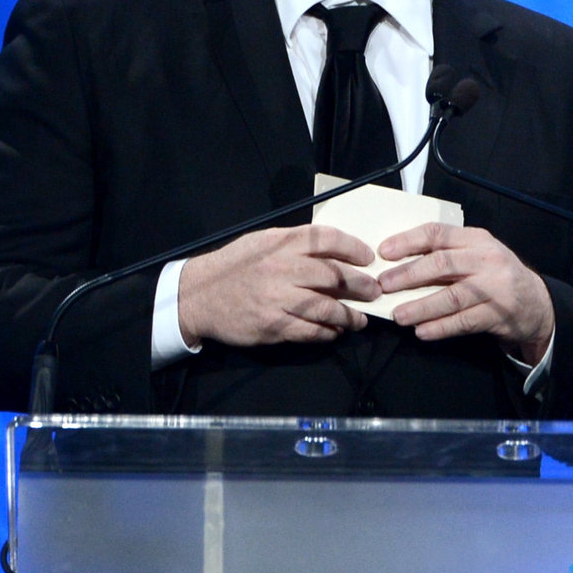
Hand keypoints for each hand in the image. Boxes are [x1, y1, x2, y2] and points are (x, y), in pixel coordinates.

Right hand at [177, 225, 380, 346]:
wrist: (197, 296)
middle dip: (361, 285)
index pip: (327, 239)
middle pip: (335, 276)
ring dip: (350, 315)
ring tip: (360, 319)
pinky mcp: (273, 325)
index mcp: (281, 244)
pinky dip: (328, 332)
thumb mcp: (262, 242)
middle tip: (374, 291)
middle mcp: (281, 269)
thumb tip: (334, 250)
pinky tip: (336, 331)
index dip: (354, 248)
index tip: (368, 258)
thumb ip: (295, 244)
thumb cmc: (234, 266)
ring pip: (327, 308)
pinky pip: (310, 331)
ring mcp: (277, 299)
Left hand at [377, 222, 554, 361]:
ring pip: (451, 297)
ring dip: (421, 307)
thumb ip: (447, 254)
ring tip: (398, 316)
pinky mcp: (498, 314)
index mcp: (477, 239)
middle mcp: (487, 260)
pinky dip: (440, 327)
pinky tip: (422, 332)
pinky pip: (464, 322)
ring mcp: (495, 288)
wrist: (536, 303)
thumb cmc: (496, 276)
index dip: (408, 241)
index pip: (438, 233)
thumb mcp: (477, 255)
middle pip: (442, 264)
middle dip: (408, 275)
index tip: (384, 252)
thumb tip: (398, 263)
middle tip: (384, 286)